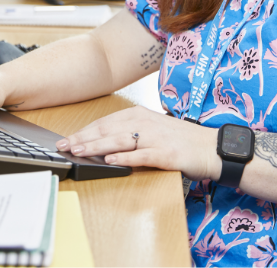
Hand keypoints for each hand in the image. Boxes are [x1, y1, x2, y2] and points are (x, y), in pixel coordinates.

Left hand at [56, 106, 221, 181]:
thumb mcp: (154, 130)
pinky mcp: (166, 154)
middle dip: (84, 138)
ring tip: (79, 151)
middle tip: (64, 146)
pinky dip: (126, 157)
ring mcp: (157, 138)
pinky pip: (142, 155)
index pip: (106, 122)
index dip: (85, 131)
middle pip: (109, 130)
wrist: (212, 148)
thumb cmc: (182, 140)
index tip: (66, 139)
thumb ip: (132, 133)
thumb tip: (105, 142)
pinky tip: (111, 161)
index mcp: (142, 115)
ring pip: (121, 140)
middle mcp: (147, 123)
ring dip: (98, 147)